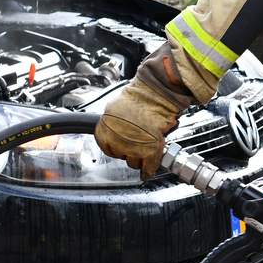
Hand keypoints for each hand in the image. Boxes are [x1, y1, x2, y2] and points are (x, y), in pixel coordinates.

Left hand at [95, 46, 193, 177]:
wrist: (156, 94)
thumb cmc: (140, 96)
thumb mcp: (116, 108)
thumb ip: (113, 123)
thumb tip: (115, 130)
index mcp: (105, 130)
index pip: (106, 147)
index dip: (116, 145)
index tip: (120, 143)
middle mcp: (117, 141)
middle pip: (120, 156)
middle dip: (128, 150)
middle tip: (136, 142)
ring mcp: (133, 148)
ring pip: (134, 162)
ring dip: (139, 157)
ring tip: (145, 146)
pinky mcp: (149, 152)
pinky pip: (148, 167)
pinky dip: (150, 168)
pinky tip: (150, 167)